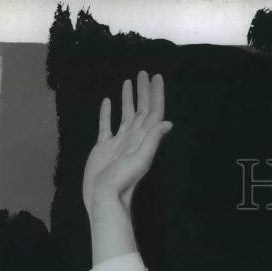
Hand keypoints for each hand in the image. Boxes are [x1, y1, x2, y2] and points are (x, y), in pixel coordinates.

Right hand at [82, 70, 171, 212]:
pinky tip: (108, 101)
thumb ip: (152, 140)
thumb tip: (167, 122)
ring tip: (129, 81)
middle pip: (142, 110)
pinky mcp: (104, 147)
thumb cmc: (122, 180)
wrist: (103, 196)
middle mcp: (133, 138)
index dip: (156, 95)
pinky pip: (107, 125)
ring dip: (129, 98)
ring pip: (126, 115)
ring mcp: (118, 142)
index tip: (157, 77)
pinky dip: (108, 112)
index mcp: (143, 139)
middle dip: (144, 91)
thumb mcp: (141, 159)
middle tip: (144, 73)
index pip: (153, 113)